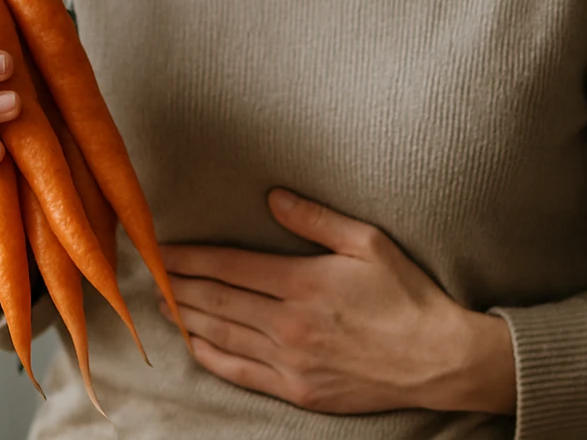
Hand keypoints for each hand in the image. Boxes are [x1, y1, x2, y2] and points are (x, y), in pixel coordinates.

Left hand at [159, 190, 517, 415]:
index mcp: (302, 282)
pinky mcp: (298, 389)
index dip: (188, 257)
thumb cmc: (407, 296)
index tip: (159, 249)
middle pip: (215, 301)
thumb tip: (273, 196)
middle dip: (177, 285)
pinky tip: (193, 342)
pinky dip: (210, 356)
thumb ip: (315, 219)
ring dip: (186, 317)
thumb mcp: (367, 242)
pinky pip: (240, 372)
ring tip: (162, 303)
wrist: (439, 359)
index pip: (227, 266)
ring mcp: (291, 361)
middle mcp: (288, 324)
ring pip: (221, 336)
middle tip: (147, 273)